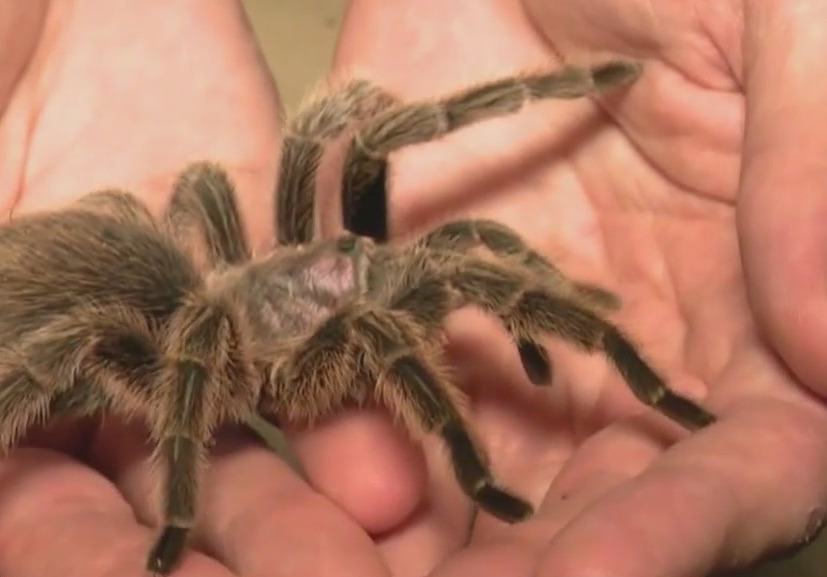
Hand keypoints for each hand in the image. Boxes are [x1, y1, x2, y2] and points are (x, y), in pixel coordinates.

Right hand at [0, 2, 387, 575]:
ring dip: (243, 520)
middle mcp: (22, 354)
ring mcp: (139, 321)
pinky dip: (333, 422)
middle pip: (52, 501)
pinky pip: (285, 361)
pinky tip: (376, 477)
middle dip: (92, 557)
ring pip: (184, 451)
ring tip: (308, 566)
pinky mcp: (239, 272)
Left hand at [296, 1, 826, 574]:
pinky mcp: (418, 259)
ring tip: (356, 574)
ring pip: (485, 449)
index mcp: (766, 292)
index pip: (751, 460)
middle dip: (535, 559)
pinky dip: (353, 420)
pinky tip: (311, 470)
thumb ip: (823, 158)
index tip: (594, 576)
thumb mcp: (792, 18)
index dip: (682, 528)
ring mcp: (519, 303)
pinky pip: (382, 360)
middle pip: (604, 491)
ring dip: (430, 527)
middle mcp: (642, 326)